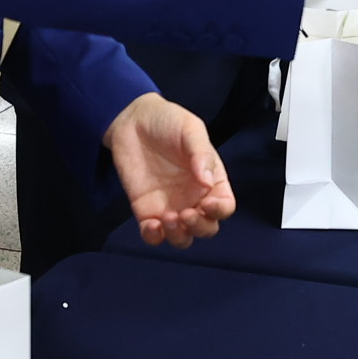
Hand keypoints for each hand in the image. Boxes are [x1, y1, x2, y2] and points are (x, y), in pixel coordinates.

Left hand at [103, 94, 234, 248]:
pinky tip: (151, 225)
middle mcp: (194, 198)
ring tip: (168, 218)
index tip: (207, 203)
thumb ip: (201, 154)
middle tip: (185, 214)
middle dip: (199, 227)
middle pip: (206, 228)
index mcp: (212, 181)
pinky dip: (155, 237)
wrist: (133, 120)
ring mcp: (171, 207)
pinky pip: (154, 235)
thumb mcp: (190, 130)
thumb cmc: (168, 122)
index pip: (224, 206)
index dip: (220, 211)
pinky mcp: (146, 211)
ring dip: (179, 236)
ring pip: (182, 237)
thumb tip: (208, 183)